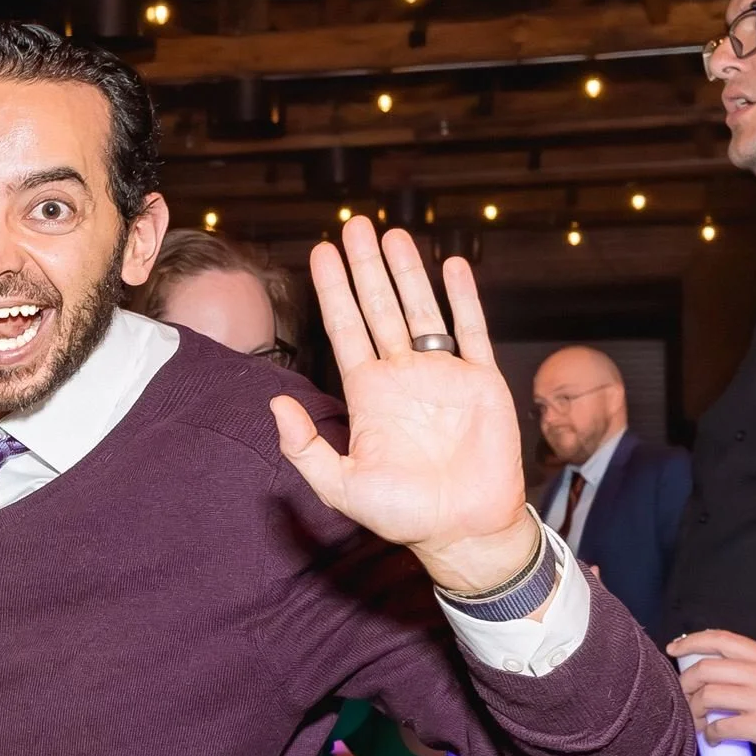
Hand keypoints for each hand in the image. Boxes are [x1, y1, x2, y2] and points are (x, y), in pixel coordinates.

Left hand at [271, 217, 536, 592]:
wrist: (462, 531)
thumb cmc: (403, 514)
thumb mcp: (340, 485)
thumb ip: (305, 446)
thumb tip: (274, 403)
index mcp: (368, 393)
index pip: (344, 328)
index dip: (331, 290)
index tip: (319, 252)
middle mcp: (402, 376)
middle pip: (379, 307)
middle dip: (365, 267)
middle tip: (353, 224)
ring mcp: (442, 375)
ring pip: (422, 309)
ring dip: (407, 272)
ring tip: (392, 233)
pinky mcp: (481, 382)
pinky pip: (472, 331)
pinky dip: (464, 298)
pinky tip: (452, 265)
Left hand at [668, 631, 755, 755]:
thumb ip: (754, 672)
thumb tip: (714, 674)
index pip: (721, 638)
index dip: (691, 642)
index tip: (673, 650)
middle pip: (705, 668)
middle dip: (684, 684)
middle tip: (683, 699)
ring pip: (709, 695)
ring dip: (694, 711)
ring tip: (697, 722)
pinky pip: (722, 726)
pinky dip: (710, 734)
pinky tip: (714, 739)